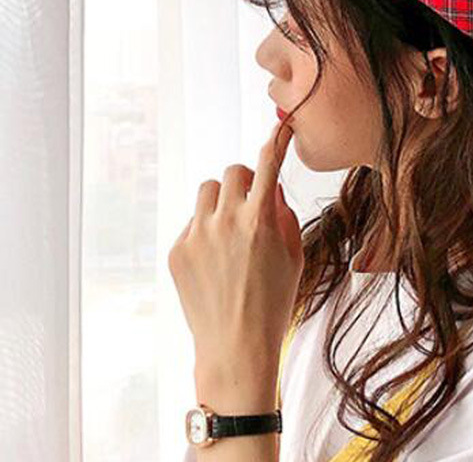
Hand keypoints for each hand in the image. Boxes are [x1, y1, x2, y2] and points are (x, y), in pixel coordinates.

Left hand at [168, 120, 301, 397]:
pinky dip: (205, 229)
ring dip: (221, 198)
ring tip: (229, 227)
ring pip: (207, 190)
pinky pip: (192, 222)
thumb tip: (273, 189)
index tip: (281, 127)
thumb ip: (284, 215)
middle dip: (245, 180)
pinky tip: (215, 259)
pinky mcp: (177, 250)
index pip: (268, 164)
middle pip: (232, 172)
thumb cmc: (273, 302)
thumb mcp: (294, 256)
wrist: (235, 346)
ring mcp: (197, 234)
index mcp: (260, 219)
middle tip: (251, 201)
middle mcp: (226, 220)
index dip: (276, 141)